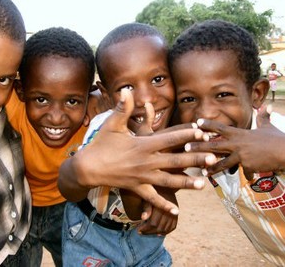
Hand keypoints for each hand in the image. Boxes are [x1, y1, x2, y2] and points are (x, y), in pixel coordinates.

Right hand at [58, 89, 215, 214]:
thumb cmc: (101, 144)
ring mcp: (143, 177)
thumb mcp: (112, 124)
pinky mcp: (137, 188)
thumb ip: (123, 108)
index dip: (187, 135)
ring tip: (203, 184)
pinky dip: (163, 205)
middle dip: (195, 159)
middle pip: (175, 161)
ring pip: (169, 181)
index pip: (169, 138)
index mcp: (143, 145)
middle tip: (212, 159)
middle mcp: (147, 162)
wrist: (88, 168)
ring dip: (187, 183)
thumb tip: (127, 90)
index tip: (201, 132)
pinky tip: (176, 211)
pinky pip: (152, 198)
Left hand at [138, 188, 177, 234]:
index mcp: (162, 205)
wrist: (164, 184)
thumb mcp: (148, 196)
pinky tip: (159, 233)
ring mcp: (175, 212)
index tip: (138, 230)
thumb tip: (143, 218)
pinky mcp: (177, 213)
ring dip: (156, 233)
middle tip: (141, 232)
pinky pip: (173, 226)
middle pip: (159, 227)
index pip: (153, 223)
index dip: (145, 228)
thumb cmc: (152, 189)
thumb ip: (146, 207)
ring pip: (166, 228)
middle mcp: (170, 210)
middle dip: (149, 232)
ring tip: (148, 232)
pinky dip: (166, 231)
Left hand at [185, 108, 284, 178]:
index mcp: (239, 133)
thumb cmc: (277, 138)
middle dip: (199, 146)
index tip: (196, 122)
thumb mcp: (268, 127)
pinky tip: (247, 179)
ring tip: (202, 172)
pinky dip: (246, 175)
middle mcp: (237, 143)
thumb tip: (266, 107)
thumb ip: (263, 118)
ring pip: (221, 162)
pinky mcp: (247, 165)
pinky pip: (242, 172)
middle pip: (213, 145)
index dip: (208, 124)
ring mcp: (241, 154)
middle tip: (185, 147)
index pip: (220, 127)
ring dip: (211, 167)